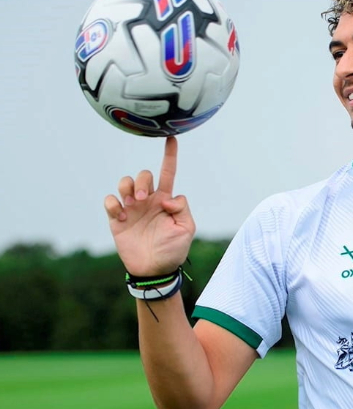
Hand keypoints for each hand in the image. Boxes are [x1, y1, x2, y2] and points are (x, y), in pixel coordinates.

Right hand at [104, 137, 195, 275]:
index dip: (170, 155)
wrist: (155, 270)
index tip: (172, 138)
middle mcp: (148, 200)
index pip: (168, 172)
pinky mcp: (117, 219)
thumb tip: (166, 198)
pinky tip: (121, 213)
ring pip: (125, 182)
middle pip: (143, 175)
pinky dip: (113, 202)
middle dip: (142, 181)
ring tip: (133, 203)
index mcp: (166, 200)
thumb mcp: (187, 228)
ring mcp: (132, 208)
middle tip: (143, 199)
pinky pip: (110, 200)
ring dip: (128, 188)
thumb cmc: (173, 250)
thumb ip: (182, 208)